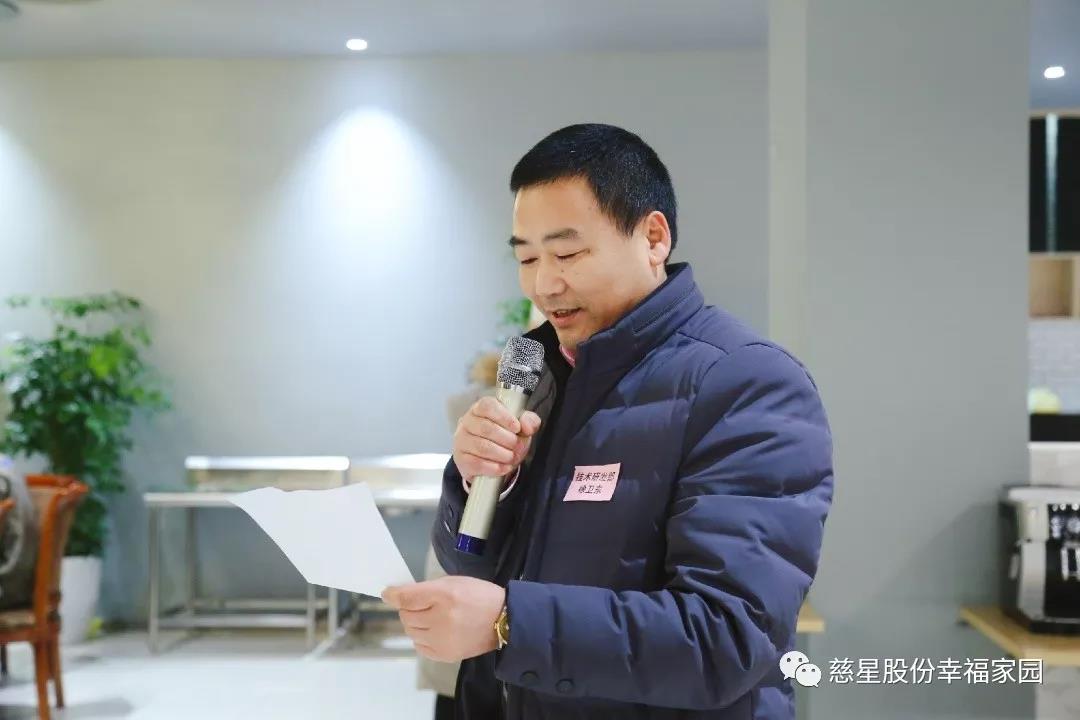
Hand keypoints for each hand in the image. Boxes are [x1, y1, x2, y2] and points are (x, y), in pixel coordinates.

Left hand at [382, 576, 505, 661]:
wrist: (504, 620)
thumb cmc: (478, 596)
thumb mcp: (454, 582)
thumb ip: (426, 588)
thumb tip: (398, 595)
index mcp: (444, 596)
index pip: (407, 598)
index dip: (393, 595)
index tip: (387, 593)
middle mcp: (441, 619)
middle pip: (406, 616)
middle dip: (409, 608)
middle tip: (423, 605)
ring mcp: (442, 640)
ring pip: (410, 631)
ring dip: (415, 623)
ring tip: (431, 618)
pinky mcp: (444, 655)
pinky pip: (419, 646)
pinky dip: (422, 637)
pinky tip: (436, 631)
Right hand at [453, 397, 540, 480]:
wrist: (491, 459)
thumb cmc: (504, 438)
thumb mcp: (519, 427)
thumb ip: (529, 421)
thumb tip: (527, 425)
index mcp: (480, 408)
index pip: (487, 406)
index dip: (504, 417)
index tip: (517, 428)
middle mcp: (467, 422)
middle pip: (486, 428)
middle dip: (508, 440)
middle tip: (518, 446)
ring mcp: (462, 440)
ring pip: (482, 447)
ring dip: (502, 454)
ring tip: (511, 457)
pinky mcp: (461, 459)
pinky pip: (477, 463)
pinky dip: (494, 467)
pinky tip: (503, 467)